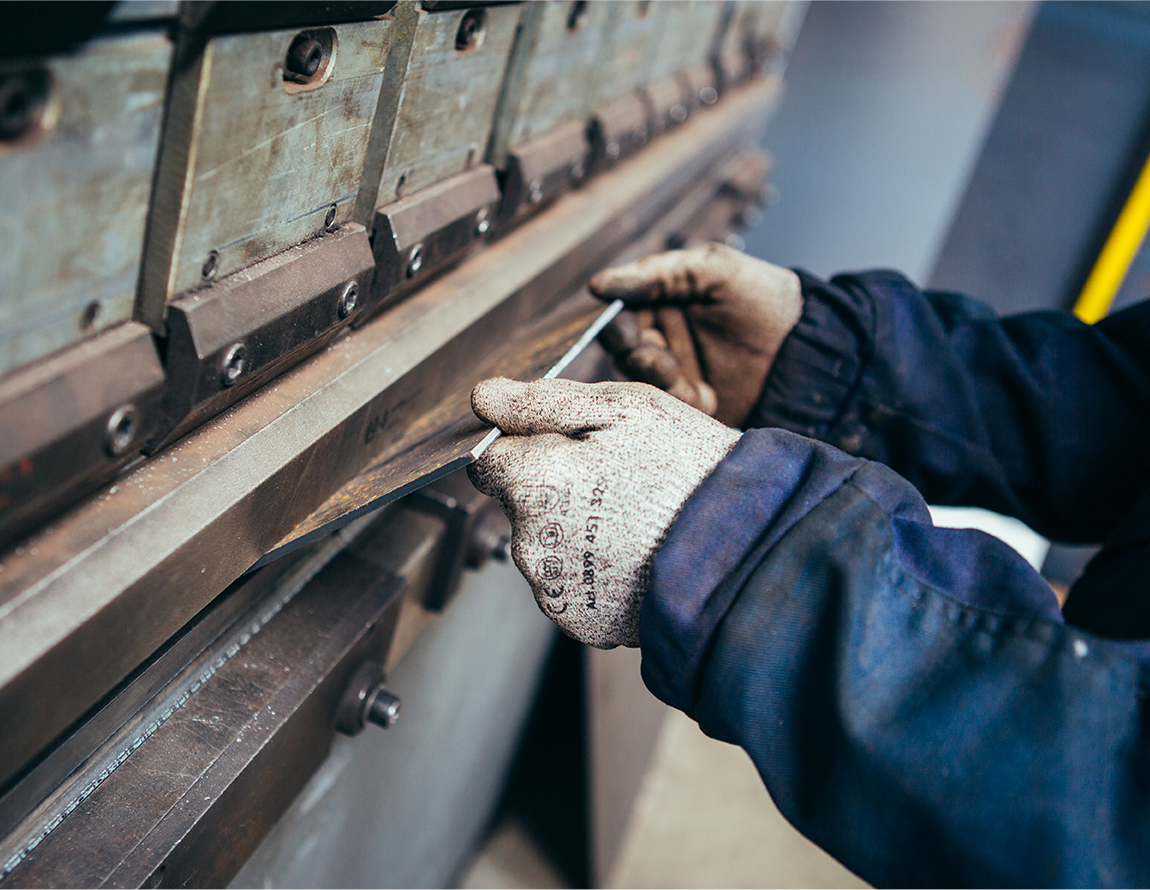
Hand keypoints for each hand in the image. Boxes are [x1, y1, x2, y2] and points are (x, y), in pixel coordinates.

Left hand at [468, 377, 739, 647]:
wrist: (746, 546)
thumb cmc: (687, 467)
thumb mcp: (622, 408)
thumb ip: (542, 402)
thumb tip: (483, 397)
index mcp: (532, 483)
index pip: (490, 460)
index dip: (531, 446)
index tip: (574, 448)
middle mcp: (530, 545)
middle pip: (520, 507)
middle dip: (555, 490)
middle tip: (618, 482)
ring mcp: (555, 590)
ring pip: (546, 548)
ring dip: (574, 533)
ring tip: (634, 521)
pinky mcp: (582, 622)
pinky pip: (572, 587)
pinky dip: (594, 572)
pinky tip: (635, 555)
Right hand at [589, 243, 801, 427]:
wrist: (807, 344)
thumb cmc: (762, 295)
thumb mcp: (713, 269)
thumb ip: (657, 273)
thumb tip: (598, 284)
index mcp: (660, 302)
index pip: (618, 318)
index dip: (616, 328)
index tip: (627, 334)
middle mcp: (662, 337)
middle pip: (623, 354)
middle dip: (639, 358)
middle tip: (662, 361)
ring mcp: (676, 372)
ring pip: (641, 383)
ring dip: (659, 382)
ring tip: (688, 381)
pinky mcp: (692, 402)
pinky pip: (669, 407)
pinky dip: (682, 403)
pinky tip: (708, 398)